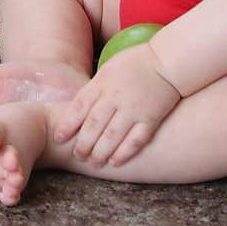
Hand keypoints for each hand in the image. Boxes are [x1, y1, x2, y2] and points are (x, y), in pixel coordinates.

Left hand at [51, 43, 180, 166]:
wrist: (167, 62)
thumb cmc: (135, 64)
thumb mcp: (109, 69)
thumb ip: (95, 88)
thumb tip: (77, 108)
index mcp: (102, 82)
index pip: (79, 107)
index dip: (67, 124)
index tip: (59, 138)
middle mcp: (115, 97)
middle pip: (93, 124)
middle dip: (82, 143)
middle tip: (77, 155)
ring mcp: (133, 109)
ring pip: (111, 136)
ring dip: (99, 153)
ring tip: (93, 163)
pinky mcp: (150, 119)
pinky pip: (134, 140)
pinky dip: (123, 153)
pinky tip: (114, 162)